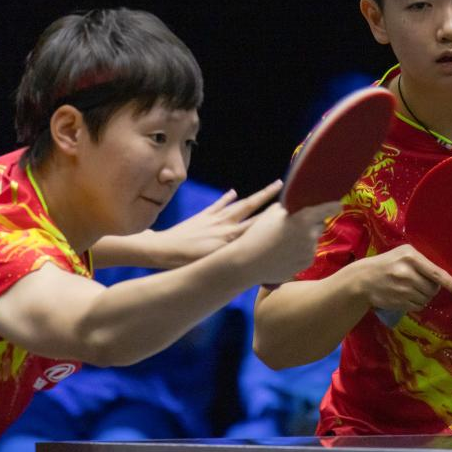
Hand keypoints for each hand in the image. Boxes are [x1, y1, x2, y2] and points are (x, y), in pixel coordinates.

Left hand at [152, 181, 282, 266]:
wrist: (162, 250)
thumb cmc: (187, 264)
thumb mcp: (213, 264)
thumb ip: (232, 259)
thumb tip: (251, 260)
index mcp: (230, 239)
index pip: (257, 225)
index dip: (273, 217)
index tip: (288, 208)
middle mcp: (226, 226)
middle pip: (252, 208)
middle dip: (270, 199)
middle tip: (286, 188)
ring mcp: (215, 219)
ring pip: (240, 204)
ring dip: (257, 195)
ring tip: (272, 186)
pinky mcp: (203, 216)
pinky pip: (218, 205)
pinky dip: (226, 198)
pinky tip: (233, 192)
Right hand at [229, 201, 342, 284]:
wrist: (249, 261)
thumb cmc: (258, 233)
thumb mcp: (273, 212)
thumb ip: (291, 207)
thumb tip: (301, 204)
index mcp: (304, 219)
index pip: (329, 209)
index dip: (334, 206)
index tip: (337, 205)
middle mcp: (311, 235)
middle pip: (320, 225)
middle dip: (312, 224)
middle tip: (297, 226)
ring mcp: (310, 251)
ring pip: (314, 240)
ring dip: (306, 238)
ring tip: (287, 242)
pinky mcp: (307, 263)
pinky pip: (309, 252)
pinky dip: (302, 251)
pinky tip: (287, 252)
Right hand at [352, 244, 451, 313]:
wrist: (363, 279)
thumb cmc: (387, 264)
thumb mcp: (402, 254)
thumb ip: (422, 262)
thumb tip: (443, 278)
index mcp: (410, 256)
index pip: (435, 272)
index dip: (449, 282)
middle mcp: (407, 272)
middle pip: (432, 288)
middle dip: (431, 288)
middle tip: (420, 283)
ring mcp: (402, 289)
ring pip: (426, 298)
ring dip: (423, 296)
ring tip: (410, 289)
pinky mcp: (399, 301)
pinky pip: (418, 306)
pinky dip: (416, 303)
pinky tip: (406, 296)